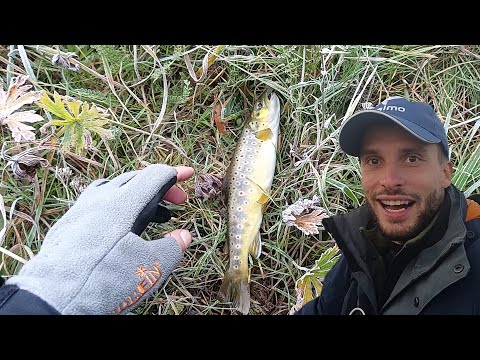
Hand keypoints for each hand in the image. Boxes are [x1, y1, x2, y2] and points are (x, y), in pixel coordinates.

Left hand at [6, 164, 193, 313]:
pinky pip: (98, 201)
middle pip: (135, 180)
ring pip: (115, 189)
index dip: (175, 174)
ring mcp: (82, 208)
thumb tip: (184, 236)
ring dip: (139, 196)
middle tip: (178, 202)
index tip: (189, 174)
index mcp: (123, 203)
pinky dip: (118, 204)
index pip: (154, 177)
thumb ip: (172, 247)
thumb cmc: (107, 277)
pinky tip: (121, 223)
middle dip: (160, 187)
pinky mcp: (70, 222)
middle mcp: (101, 199)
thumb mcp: (150, 266)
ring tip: (155, 215)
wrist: (56, 295)